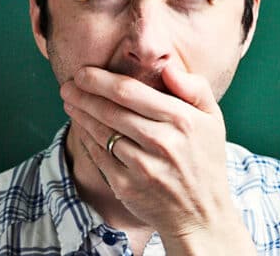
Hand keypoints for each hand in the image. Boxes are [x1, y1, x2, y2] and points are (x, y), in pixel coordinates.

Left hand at [60, 64, 255, 253]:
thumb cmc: (205, 158)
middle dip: (83, 94)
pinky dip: (86, 139)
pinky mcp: (128, 186)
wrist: (203, 214)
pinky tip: (81, 127)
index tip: (83, 72)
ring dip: (80, 114)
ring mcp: (144, 166)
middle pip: (111, 110)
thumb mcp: (212, 118)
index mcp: (182, 119)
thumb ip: (193, 86)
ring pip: (102, 132)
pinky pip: (99, 157)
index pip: (130, 92)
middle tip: (67, 85)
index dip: (100, 80)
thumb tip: (167, 66)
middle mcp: (163, 142)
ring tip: (69, 101)